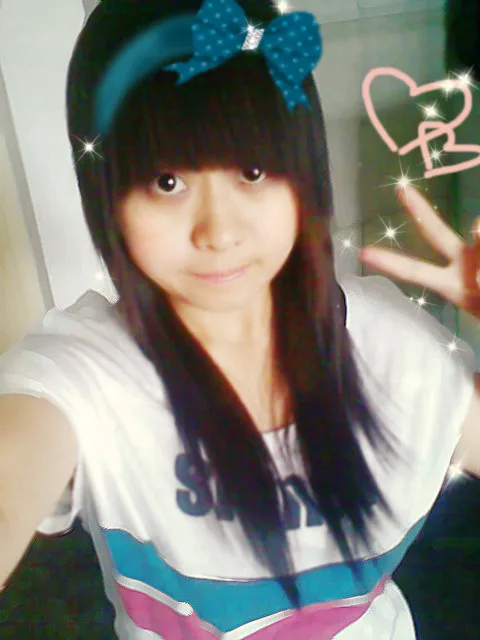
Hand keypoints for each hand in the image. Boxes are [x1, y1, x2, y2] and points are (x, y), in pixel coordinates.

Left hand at [360, 184, 479, 320]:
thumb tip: (478, 237)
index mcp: (452, 284)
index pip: (416, 272)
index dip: (390, 262)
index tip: (361, 252)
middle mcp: (463, 261)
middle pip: (436, 232)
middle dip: (419, 211)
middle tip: (399, 189)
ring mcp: (479, 248)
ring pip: (477, 231)